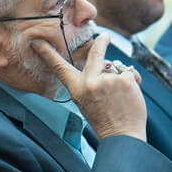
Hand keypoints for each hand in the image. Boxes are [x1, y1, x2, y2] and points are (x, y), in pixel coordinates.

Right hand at [31, 35, 146, 141]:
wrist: (122, 136)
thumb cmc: (106, 121)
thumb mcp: (87, 102)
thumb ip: (92, 83)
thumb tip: (107, 65)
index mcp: (77, 89)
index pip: (59, 68)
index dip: (48, 54)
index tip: (37, 42)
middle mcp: (89, 82)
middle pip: (95, 53)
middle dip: (101, 41)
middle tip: (105, 36)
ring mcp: (107, 79)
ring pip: (116, 67)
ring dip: (122, 77)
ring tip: (122, 97)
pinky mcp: (123, 79)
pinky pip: (129, 73)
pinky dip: (133, 82)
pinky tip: (131, 96)